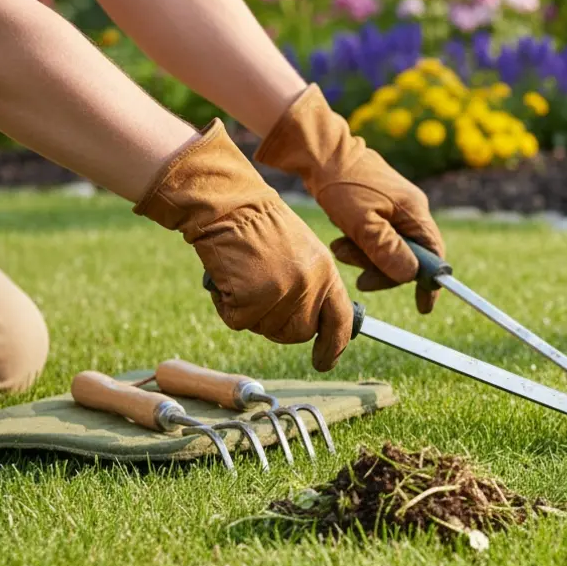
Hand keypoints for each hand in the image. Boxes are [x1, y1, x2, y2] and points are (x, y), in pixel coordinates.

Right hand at [134, 119, 352, 370]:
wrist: (228, 203)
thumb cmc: (259, 224)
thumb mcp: (303, 251)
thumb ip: (313, 285)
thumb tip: (314, 323)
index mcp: (326, 272)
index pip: (340, 321)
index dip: (333, 347)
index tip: (325, 361)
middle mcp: (309, 286)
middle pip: (298, 333)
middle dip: (279, 324)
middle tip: (260, 297)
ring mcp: (280, 294)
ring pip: (265, 328)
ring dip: (250, 312)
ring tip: (244, 276)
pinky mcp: (249, 300)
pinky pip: (237, 320)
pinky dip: (226, 305)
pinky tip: (228, 278)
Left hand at [253, 84, 447, 314]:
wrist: (320, 150)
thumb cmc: (341, 184)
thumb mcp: (362, 223)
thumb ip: (388, 250)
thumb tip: (410, 275)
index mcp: (414, 212)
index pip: (434, 255)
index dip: (429, 282)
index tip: (422, 306)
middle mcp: (411, 209)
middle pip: (409, 255)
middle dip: (383, 269)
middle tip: (359, 279)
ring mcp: (396, 206)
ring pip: (390, 247)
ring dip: (366, 256)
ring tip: (340, 248)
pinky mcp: (379, 205)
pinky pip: (378, 235)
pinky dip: (361, 243)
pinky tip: (343, 237)